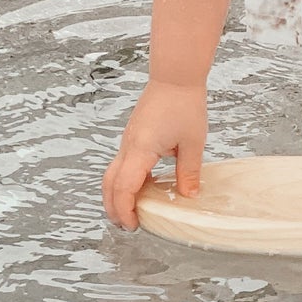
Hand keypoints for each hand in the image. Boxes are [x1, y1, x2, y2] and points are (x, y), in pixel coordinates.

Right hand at [102, 79, 207, 229]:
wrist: (175, 75)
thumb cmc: (184, 103)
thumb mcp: (193, 142)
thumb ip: (188, 172)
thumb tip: (188, 196)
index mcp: (140, 149)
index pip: (124, 187)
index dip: (125, 210)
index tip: (133, 226)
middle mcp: (128, 146)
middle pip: (109, 183)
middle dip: (114, 207)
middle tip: (127, 225)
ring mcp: (128, 140)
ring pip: (112, 173)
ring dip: (117, 194)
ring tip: (131, 211)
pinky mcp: (133, 135)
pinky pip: (122, 163)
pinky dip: (124, 180)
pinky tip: (140, 187)